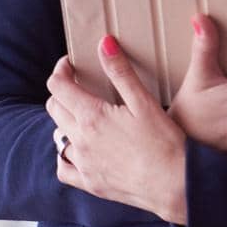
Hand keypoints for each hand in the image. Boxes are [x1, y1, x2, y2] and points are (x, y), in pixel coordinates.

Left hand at [46, 36, 189, 224]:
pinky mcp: (90, 183)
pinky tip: (78, 149)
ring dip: (64, 121)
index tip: (69, 64)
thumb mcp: (144, 101)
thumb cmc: (163, 141)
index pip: (59, 87)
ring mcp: (83, 164)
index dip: (60, 70)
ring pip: (58, 136)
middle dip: (62, 91)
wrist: (172, 183)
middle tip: (78, 84)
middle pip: (54, 108)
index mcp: (91, 117)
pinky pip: (63, 168)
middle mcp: (80, 141)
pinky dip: (65, 155)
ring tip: (83, 114)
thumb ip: (121, 71)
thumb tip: (104, 44)